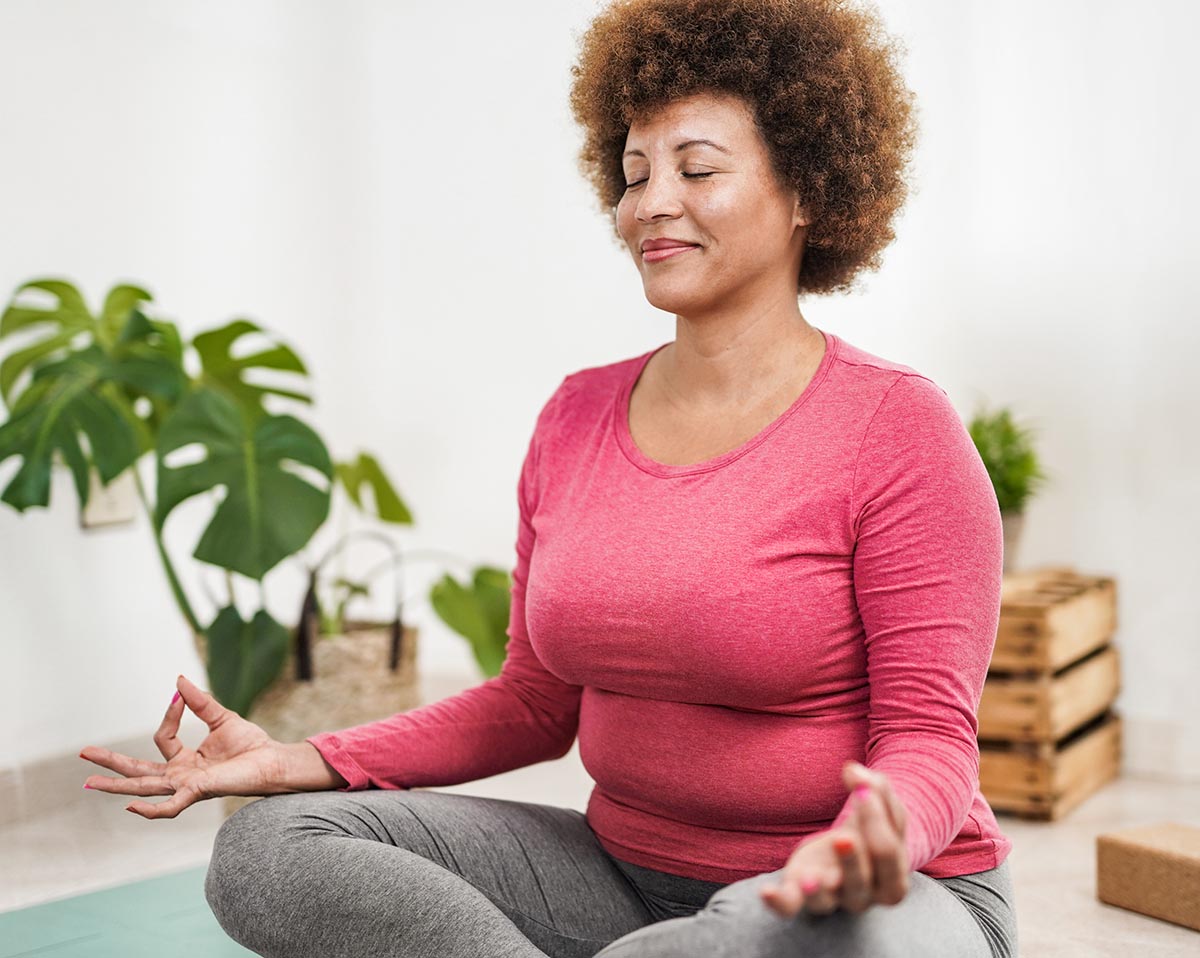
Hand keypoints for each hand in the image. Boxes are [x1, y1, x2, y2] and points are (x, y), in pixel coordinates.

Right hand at [80, 674, 285, 818]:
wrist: (274, 760)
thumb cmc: (251, 744)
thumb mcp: (221, 717)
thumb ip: (199, 701)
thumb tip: (178, 681)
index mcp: (186, 759)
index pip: (162, 739)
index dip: (168, 717)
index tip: (178, 698)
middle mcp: (181, 775)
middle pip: (138, 771)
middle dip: (111, 764)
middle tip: (83, 755)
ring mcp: (187, 786)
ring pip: (145, 788)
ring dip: (117, 786)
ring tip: (89, 782)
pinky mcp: (199, 792)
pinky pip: (170, 806)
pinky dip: (151, 808)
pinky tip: (131, 806)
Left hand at [759, 761, 909, 917]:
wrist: (852, 845)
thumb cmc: (871, 825)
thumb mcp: (882, 806)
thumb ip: (875, 786)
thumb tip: (852, 770)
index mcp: (892, 879)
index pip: (888, 854)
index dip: (876, 821)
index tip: (862, 791)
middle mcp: (864, 896)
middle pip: (860, 881)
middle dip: (851, 858)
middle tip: (842, 837)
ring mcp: (831, 897)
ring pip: (826, 901)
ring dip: (817, 890)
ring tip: (810, 879)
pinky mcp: (801, 891)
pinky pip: (791, 907)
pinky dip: (779, 902)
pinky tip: (766, 893)